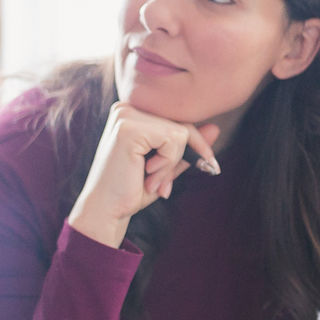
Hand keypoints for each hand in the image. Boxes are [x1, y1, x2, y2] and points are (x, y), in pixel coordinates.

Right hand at [67, 102, 218, 247]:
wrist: (105, 212)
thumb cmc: (130, 191)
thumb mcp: (165, 166)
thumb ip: (187, 147)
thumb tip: (215, 128)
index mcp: (132, 113)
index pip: (176, 119)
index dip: (195, 144)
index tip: (209, 166)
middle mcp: (126, 107)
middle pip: (181, 124)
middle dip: (182, 158)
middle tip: (165, 186)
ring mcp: (126, 115)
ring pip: (179, 133)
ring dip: (172, 164)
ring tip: (153, 182)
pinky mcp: (128, 128)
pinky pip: (173, 140)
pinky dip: (168, 163)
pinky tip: (147, 174)